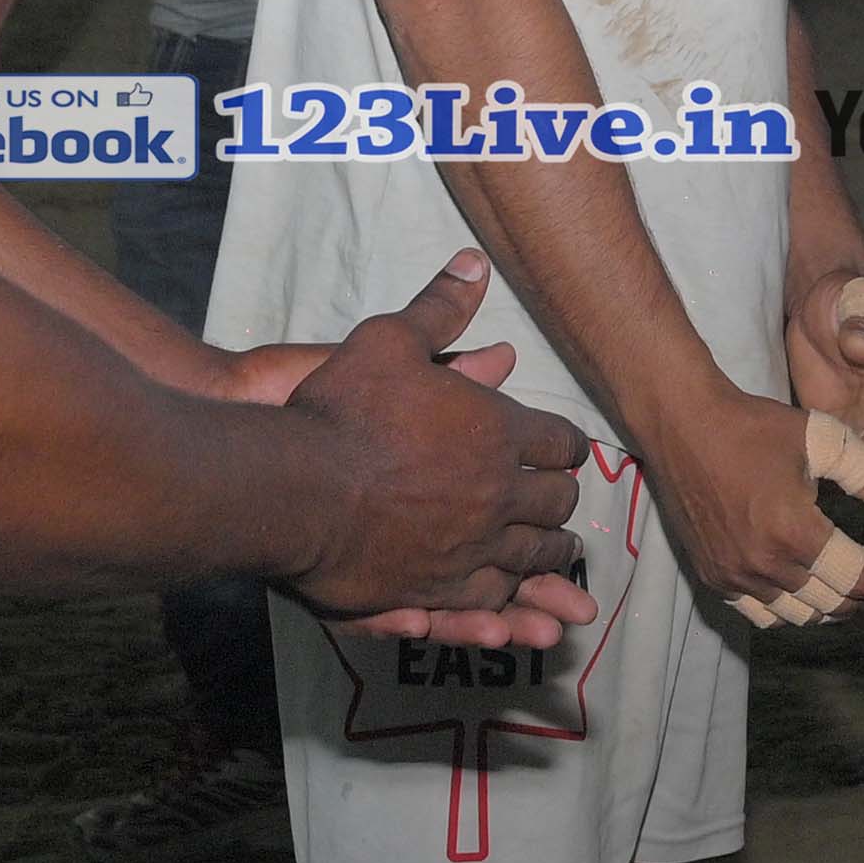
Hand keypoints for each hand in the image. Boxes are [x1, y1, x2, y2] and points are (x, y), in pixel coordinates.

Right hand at [276, 255, 600, 639]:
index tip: (563, 453)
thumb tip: (474, 262)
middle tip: (559, 505)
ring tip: (555, 556)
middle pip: (557, 503)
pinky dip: (510, 597)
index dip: (565, 447)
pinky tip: (512, 600)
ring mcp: (474, 546)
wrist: (298, 489)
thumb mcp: (388, 340)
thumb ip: (438, 308)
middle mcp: (499, 492)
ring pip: (534, 555)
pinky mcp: (440, 588)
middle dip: (562, 501)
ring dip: (549, 554)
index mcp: (499, 432)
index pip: (561, 443)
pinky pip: (493, 599)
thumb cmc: (342, 409)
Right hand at [663, 379, 863, 622]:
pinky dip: (791, 610)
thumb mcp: (821, 439)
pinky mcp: (712, 575)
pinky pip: (760, 612)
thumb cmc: (753, 426)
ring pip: (797, 615)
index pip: (858, 578)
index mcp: (794, 533)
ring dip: (833, 608)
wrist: (682, 424)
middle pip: (832, 604)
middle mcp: (763, 565)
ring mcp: (733, 575)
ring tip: (855, 591)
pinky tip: (807, 593)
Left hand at [785, 265, 863, 513]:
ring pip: (855, 461)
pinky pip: (828, 453)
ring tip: (816, 498)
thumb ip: (861, 326)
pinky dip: (817, 469)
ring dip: (841, 479)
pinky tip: (793, 482)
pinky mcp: (828, 423)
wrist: (821, 304)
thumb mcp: (856, 303)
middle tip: (843, 490)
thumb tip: (861, 347)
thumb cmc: (847, 298)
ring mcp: (856, 419)